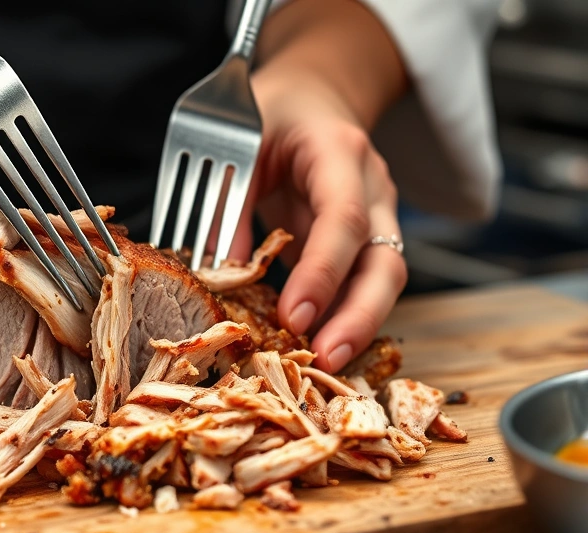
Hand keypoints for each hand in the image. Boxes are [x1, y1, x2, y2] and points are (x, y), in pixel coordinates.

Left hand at [227, 69, 406, 374]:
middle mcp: (371, 187)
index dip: (324, 271)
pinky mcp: (364, 242)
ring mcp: (377, 216)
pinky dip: (345, 316)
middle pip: (385, 261)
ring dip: (356, 325)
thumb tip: (218, 272)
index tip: (297, 315)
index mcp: (339, 151)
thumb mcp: (238, 143)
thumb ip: (229, 202)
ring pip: (384, 280)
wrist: (312, 97)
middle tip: (325, 360)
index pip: (344, 217)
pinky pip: (363, 284)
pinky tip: (320, 345)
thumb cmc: (270, 113)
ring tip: (323, 365)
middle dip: (359, 316)